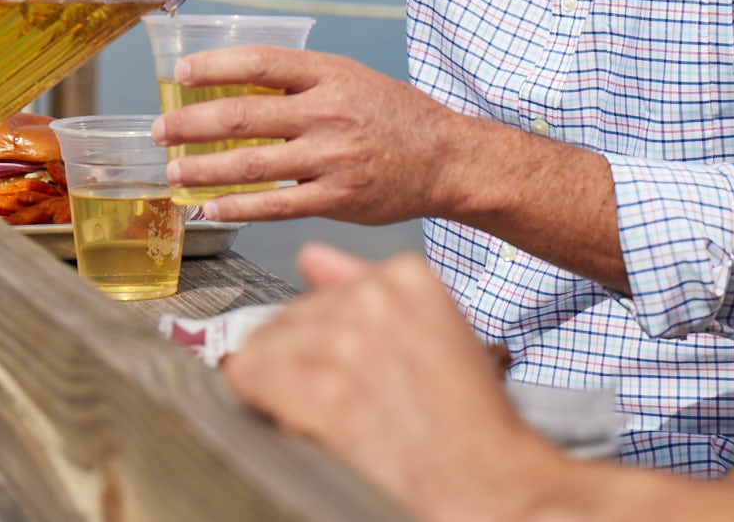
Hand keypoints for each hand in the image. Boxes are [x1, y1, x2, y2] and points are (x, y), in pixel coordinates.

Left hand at [151, 46, 470, 224]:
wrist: (446, 158)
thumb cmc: (394, 116)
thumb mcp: (352, 80)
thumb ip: (302, 83)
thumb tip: (238, 88)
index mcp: (331, 75)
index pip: (261, 63)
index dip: (216, 66)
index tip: (181, 73)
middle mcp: (329, 113)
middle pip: (244, 115)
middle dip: (192, 124)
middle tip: (162, 131)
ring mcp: (333, 157)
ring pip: (252, 164)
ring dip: (204, 169)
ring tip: (174, 172)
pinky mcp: (338, 197)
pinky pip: (277, 205)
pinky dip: (238, 207)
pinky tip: (211, 207)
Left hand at [224, 244, 560, 521]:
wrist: (485, 476)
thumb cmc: (467, 416)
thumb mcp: (433, 328)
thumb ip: (366, 286)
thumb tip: (311, 257)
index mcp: (404, 275)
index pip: (320, 290)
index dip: (324, 339)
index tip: (348, 369)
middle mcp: (372, 296)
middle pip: (287, 317)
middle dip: (298, 360)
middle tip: (337, 399)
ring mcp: (346, 338)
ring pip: (261, 345)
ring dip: (278, 384)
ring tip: (320, 413)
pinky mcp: (322, 387)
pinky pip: (248, 376)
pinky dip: (259, 400)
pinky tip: (296, 419)